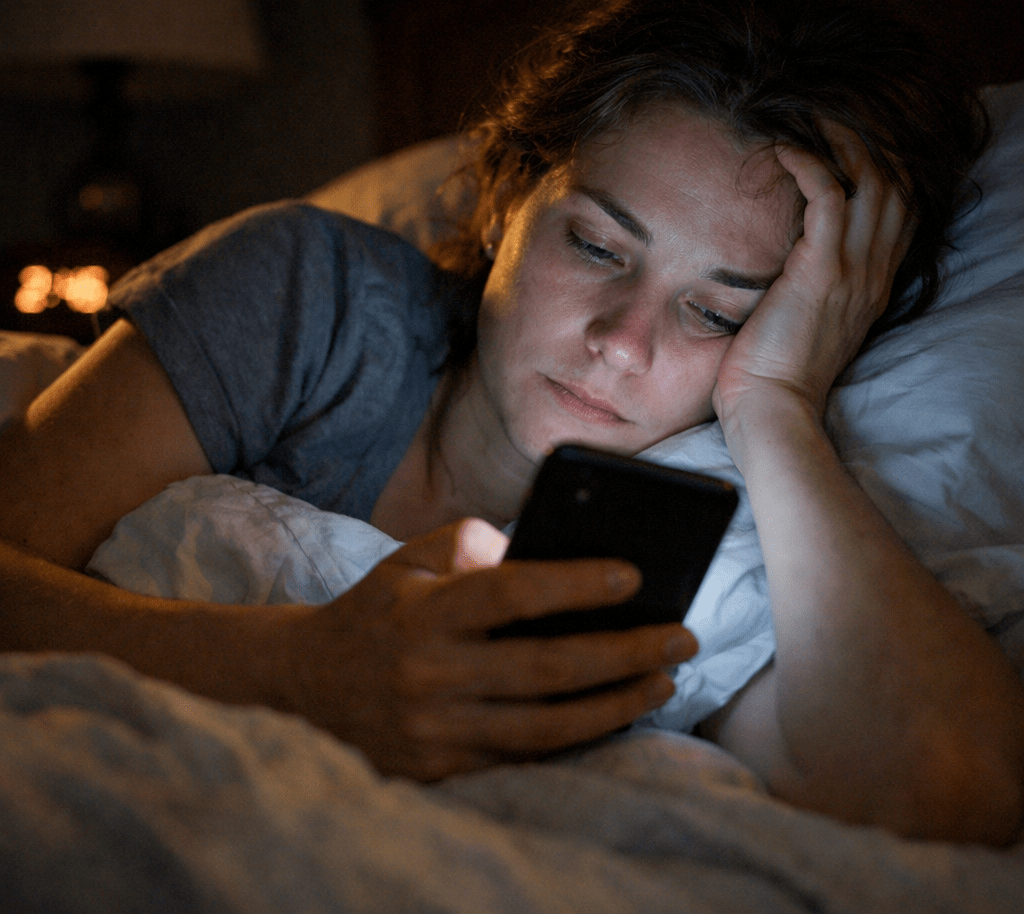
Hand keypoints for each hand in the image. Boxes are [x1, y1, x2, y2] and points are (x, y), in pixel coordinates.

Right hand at [275, 519, 694, 779]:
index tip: (633, 575)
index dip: (575, 584)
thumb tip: (542, 550)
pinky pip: (524, 759)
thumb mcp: (411, 559)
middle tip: (680, 636)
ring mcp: (435, 732)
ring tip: (663, 680)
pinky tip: (617, 716)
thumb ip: (472, 542)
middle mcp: (430, 675)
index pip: (510, 594)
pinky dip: (577, 739)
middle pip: (546, 669)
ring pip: (545, 727)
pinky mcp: (441, 770)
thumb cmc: (377, 608)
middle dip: (624, 653)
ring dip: (615, 705)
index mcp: (424, 613)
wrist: (308, 684)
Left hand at [713, 126, 910, 431]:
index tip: (847, 146)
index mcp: (872, 285)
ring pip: (872, 183)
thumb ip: (814, 286)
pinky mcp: (822, 272)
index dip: (882, 170)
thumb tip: (790, 258)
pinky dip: (810, 166)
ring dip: (842, 143)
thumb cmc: (774, 370)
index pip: (900, 212)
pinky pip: (830, 198)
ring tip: (810, 122)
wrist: (771, 407)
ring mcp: (854, 272)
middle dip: (868, 144)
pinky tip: (784, 151)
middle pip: (896, 187)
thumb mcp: (807, 321)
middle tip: (829, 120)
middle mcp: (873, 274)